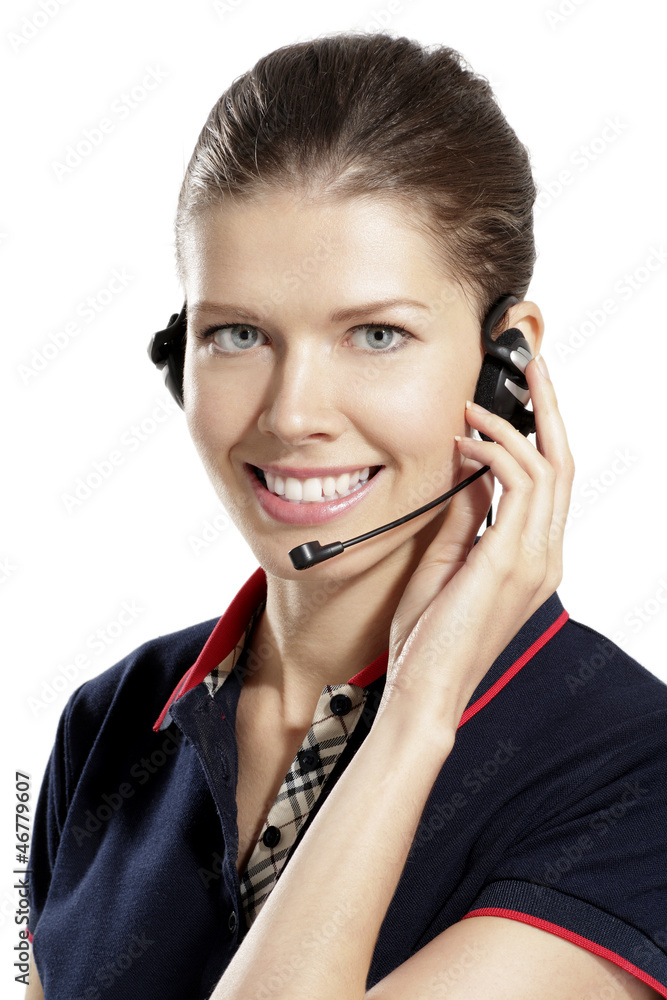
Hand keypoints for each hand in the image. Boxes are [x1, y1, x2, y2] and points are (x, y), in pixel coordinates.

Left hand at [379, 354, 574, 738]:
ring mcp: (534, 559)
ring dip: (514, 426)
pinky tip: (467, 442)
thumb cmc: (430, 635)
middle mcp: (544, 555)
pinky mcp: (510, 560)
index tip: (523, 395)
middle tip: (529, 365)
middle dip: (548, 409)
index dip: (543, 431)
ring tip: (477, 407)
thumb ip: (467, 515)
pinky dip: (497, 454)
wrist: (425, 688)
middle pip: (562, 464)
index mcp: (532, 557)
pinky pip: (518, 487)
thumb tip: (472, 467)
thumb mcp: (447, 561)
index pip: (550, 481)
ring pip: (548, 468)